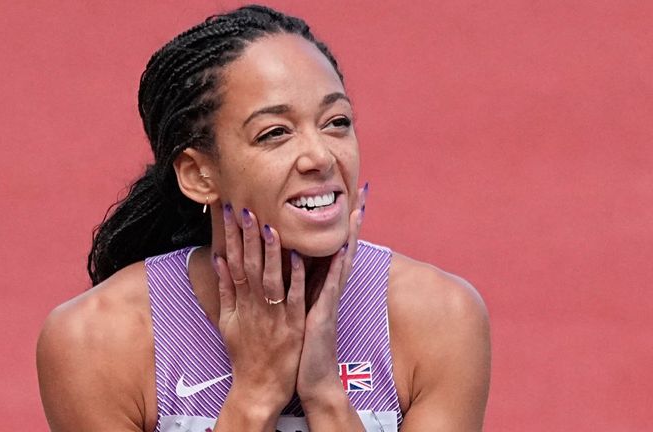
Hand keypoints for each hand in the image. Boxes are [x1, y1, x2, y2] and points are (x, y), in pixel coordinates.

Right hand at [212, 205, 305, 413]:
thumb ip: (225, 290)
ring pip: (270, 278)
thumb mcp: (227, 321)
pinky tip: (299, 258)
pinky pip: (296, 299)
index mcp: (240, 301)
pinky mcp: (294, 326)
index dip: (231, 235)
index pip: (232, 261)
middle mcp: (254, 305)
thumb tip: (218, 259)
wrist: (258, 389)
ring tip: (269, 226)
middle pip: (248, 265)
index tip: (230, 210)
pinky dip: (296, 278)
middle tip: (246, 207)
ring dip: (270, 252)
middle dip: (247, 235)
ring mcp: (274, 315)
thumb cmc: (245, 354)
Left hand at [296, 185, 367, 405]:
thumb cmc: (303, 345)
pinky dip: (335, 268)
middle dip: (353, 221)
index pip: (333, 247)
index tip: (349, 197)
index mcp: (321, 286)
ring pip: (341, 261)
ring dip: (348, 235)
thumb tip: (292, 264)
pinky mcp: (324, 314)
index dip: (340, 223)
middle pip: (344, 248)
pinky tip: (340, 250)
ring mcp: (330, 301)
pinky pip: (330, 287)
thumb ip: (298, 286)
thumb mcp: (300, 309)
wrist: (311, 379)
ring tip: (356, 209)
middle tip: (364, 192)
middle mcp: (329, 289)